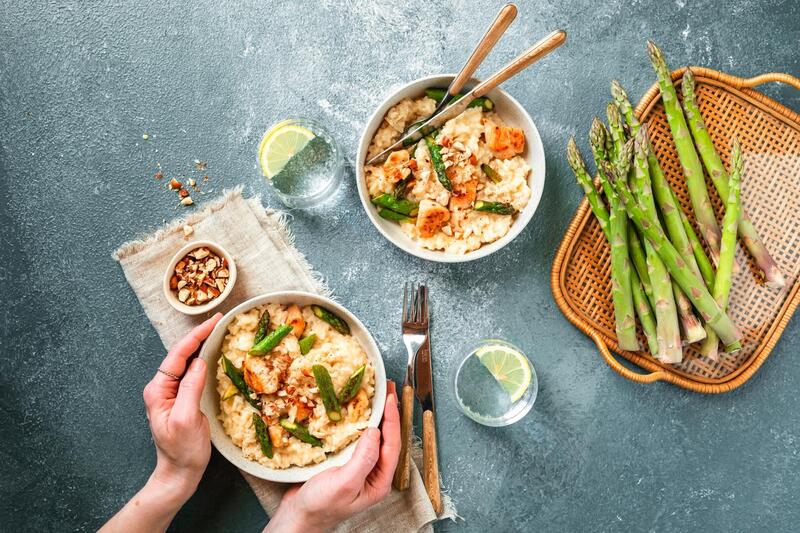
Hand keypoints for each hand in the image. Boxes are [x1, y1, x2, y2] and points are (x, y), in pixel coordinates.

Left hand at [101, 313, 221, 532]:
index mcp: (159, 390)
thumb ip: (191, 388)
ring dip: (202, 345)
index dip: (196, 336)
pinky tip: (214, 354)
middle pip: (182, 354)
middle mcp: (163, 388)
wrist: (180, 473)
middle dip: (199, 335)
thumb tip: (200, 361)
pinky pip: (193, 373)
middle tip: (219, 321)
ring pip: (187, 362)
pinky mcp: (183, 399)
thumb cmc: (182, 451)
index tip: (213, 321)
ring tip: (218, 331)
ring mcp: (172, 393)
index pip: (178, 355)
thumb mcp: (187, 419)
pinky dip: (205, 359)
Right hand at [267, 381, 400, 532]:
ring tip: (374, 395)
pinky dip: (356, 422)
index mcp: (379, 481)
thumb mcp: (345, 483)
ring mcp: (358, 467)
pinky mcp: (344, 462)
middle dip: (387, 413)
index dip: (392, 420)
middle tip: (386, 388)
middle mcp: (372, 473)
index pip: (392, 445)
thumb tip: (375, 431)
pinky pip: (355, 438)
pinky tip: (353, 411)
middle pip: (386, 438)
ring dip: (373, 415)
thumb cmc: (321, 506)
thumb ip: (363, 459)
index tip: (390, 398)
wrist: (297, 516)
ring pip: (371, 436)